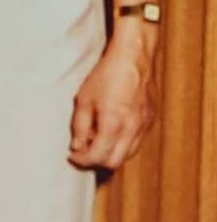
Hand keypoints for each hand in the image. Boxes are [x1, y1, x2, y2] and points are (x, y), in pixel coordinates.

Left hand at [69, 34, 156, 168]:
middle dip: (96, 161)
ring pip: (127, 154)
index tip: (72, 155)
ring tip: (95, 137)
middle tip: (83, 150)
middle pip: (114, 162)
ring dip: (110, 153)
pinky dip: (122, 143)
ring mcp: (144, 127)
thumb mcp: (84, 99)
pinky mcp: (150, 121)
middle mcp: (132, 130)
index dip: (82, 160)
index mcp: (114, 125)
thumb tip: (77, 146)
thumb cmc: (106, 76)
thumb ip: (80, 126)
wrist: (133, 59)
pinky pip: (136, 142)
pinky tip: (111, 129)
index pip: (98, 157)